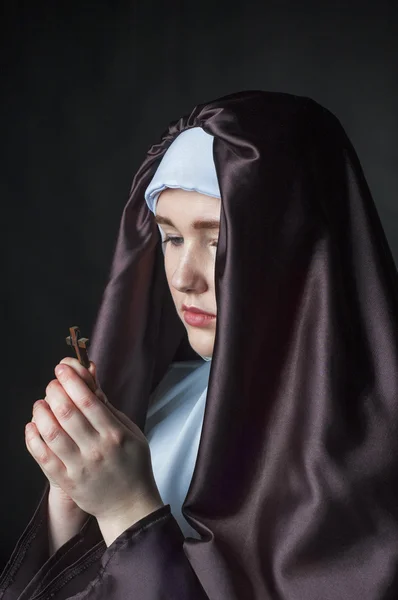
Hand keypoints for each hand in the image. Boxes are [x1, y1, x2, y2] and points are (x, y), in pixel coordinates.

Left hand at [25, 357, 163, 542]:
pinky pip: (43, 457)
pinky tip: (32, 426)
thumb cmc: (133, 464)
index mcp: (115, 434)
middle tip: (53, 383)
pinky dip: (33, 438)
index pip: (89, 401)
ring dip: (41, 412)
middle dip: (55, 391)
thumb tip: (90, 381)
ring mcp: (80, 466)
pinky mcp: (66, 481)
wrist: (129, 505)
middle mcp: (97, 449)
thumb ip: (108, 408)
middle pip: (68, 413)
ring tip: (41, 403)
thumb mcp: (131, 432)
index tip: (63, 368)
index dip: (73, 381)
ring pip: (52, 433)